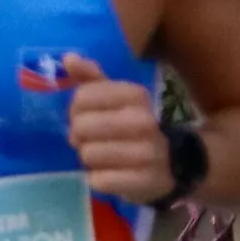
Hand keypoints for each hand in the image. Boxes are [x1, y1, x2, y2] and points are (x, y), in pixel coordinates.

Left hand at [60, 53, 177, 199]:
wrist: (171, 165)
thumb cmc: (133, 126)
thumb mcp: (116, 98)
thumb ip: (91, 77)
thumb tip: (67, 59)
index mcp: (136, 95)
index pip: (82, 96)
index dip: (75, 109)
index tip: (85, 115)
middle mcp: (144, 121)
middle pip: (80, 127)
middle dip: (79, 136)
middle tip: (90, 139)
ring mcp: (146, 153)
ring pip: (87, 154)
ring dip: (89, 158)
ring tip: (102, 157)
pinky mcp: (142, 181)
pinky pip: (98, 180)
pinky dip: (98, 180)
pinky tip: (111, 174)